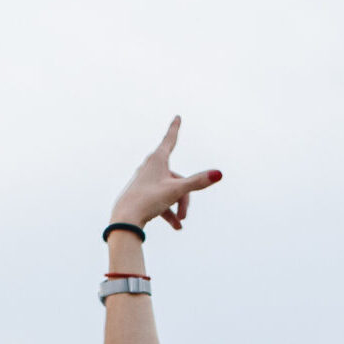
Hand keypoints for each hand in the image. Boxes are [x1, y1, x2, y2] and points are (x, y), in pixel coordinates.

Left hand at [110, 117, 221, 232]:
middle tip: (185, 215)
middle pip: (177, 178)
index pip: (170, 139)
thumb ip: (197, 182)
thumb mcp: (176, 191)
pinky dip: (168, 212)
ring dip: (177, 208)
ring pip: (169, 191)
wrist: (125, 220)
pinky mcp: (141, 194)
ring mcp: (145, 181)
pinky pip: (160, 200)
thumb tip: (219, 173)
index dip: (175, 128)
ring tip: (180, 223)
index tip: (177, 117)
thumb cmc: (148, 201)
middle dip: (184, 197)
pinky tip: (175, 226)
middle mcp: (150, 167)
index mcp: (157, 160)